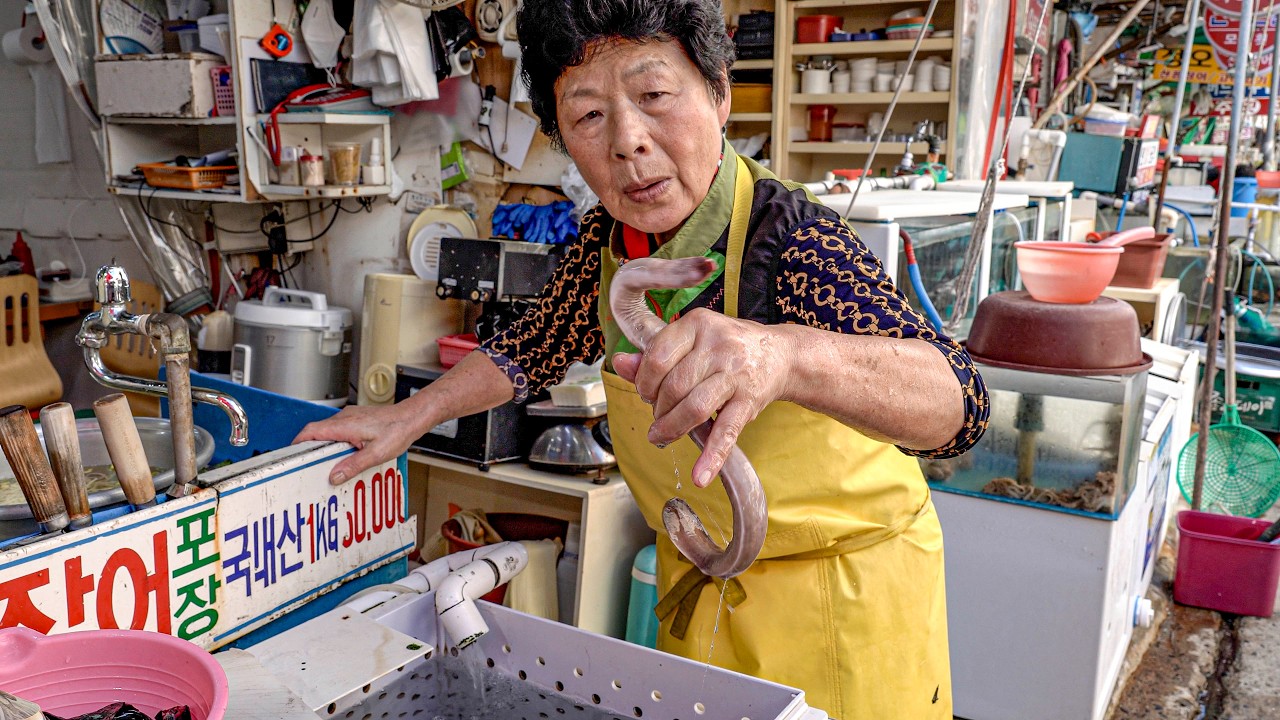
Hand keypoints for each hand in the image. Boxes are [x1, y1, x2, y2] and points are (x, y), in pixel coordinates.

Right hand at [293, 404, 419, 484]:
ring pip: (328, 429)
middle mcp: (345, 418)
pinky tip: (345, 452)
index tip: (291, 454)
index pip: (311, 431)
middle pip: (317, 431)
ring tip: (327, 461)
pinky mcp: (358, 418)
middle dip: (311, 447)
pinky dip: (336, 440)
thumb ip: (353, 465)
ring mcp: (351, 416)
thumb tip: (335, 476)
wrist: (412, 417)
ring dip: (325, 444)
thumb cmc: (398, 431)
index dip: (298, 442)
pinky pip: (339, 428)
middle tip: (308, 463)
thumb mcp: (376, 454)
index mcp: (344, 425)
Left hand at [612, 308, 795, 487]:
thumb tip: (620, 362)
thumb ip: (655, 353)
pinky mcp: (750, 400)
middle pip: (674, 385)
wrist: (781, 355)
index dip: (644, 382)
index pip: (658, 356)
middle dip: (658, 408)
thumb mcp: (692, 341)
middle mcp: (718, 345)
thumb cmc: (727, 347)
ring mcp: (736, 373)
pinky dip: (712, 457)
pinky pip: (727, 431)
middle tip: (657, 417)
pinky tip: (700, 476)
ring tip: (662, 437)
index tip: (646, 394)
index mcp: (697, 324)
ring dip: (673, 428)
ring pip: (695, 407)